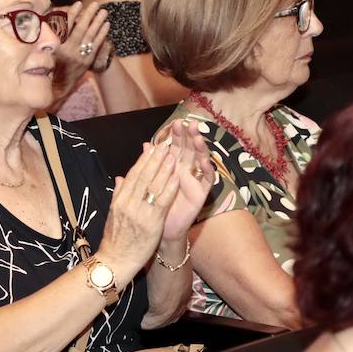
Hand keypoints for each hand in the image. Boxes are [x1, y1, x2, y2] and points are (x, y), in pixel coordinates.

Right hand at [52, 1, 109, 92]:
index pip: (66, 27)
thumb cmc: (50, 64)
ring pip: (90, 36)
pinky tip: (106, 25)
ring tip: (104, 11)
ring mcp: (79, 56)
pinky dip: (102, 34)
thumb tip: (46, 20)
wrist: (59, 84)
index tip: (78, 4)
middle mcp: (69, 50)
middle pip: (81, 29)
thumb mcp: (45, 51)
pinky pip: (96, 44)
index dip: (73, 14)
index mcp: (57, 46)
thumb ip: (48, 37)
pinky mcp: (87, 60)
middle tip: (95, 4)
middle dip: (89, 15)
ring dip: (98, 22)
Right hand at [97, 140, 181, 277]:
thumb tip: (120, 177)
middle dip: (155, 159)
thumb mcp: (112, 215)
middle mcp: (128, 203)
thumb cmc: (115, 241)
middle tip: (165, 144)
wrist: (114, 262)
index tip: (151, 148)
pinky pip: (162, 201)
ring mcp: (139, 212)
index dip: (143, 160)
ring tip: (173, 154)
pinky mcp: (151, 223)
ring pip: (153, 185)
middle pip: (143, 176)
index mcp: (119, 200)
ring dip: (164, 168)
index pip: (132, 175)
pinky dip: (170, 187)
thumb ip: (118, 194)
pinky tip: (177, 177)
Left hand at [158, 119, 211, 241]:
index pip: (175, 145)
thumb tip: (145, 144)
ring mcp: (194, 180)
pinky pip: (207, 179)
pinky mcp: (201, 192)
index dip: (176, 134)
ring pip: (199, 159)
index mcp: (171, 165)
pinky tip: (206, 160)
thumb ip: (149, 163)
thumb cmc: (155, 205)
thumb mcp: (150, 182)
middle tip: (187, 123)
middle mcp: (184, 169)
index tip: (175, 122)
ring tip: (197, 137)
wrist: (161, 229)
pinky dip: (207, 169)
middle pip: (188, 148)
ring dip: (199, 148)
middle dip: (188, 135)